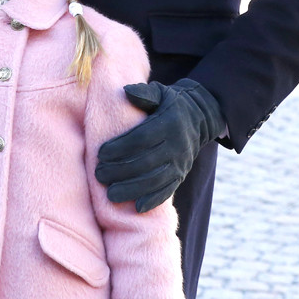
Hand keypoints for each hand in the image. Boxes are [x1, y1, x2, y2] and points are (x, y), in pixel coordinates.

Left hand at [95, 78, 224, 212]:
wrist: (199, 118)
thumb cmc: (170, 103)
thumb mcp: (160, 92)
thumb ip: (144, 93)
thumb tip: (126, 92)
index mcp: (169, 123)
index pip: (142, 138)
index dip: (121, 147)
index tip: (100, 154)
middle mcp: (177, 145)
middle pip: (147, 162)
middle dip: (121, 171)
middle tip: (99, 175)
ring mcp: (180, 162)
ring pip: (156, 180)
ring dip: (132, 189)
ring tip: (110, 195)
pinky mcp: (181, 175)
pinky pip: (168, 190)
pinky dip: (153, 199)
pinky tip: (136, 207)